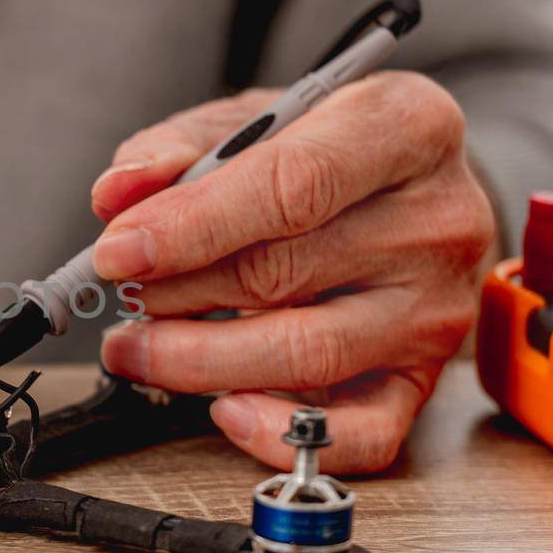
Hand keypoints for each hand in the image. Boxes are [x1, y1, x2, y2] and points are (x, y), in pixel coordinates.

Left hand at [91, 72, 493, 473]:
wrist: (414, 190)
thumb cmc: (328, 148)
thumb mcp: (256, 118)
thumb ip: (180, 148)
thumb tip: (115, 193)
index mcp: (403, 127)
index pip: (292, 185)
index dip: (193, 225)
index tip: (118, 252)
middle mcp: (437, 218)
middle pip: (283, 272)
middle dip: (176, 292)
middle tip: (120, 294)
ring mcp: (436, 306)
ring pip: (306, 355)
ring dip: (197, 361)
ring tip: (136, 347)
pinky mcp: (426, 377)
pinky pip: (361, 432)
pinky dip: (281, 434)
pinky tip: (223, 409)